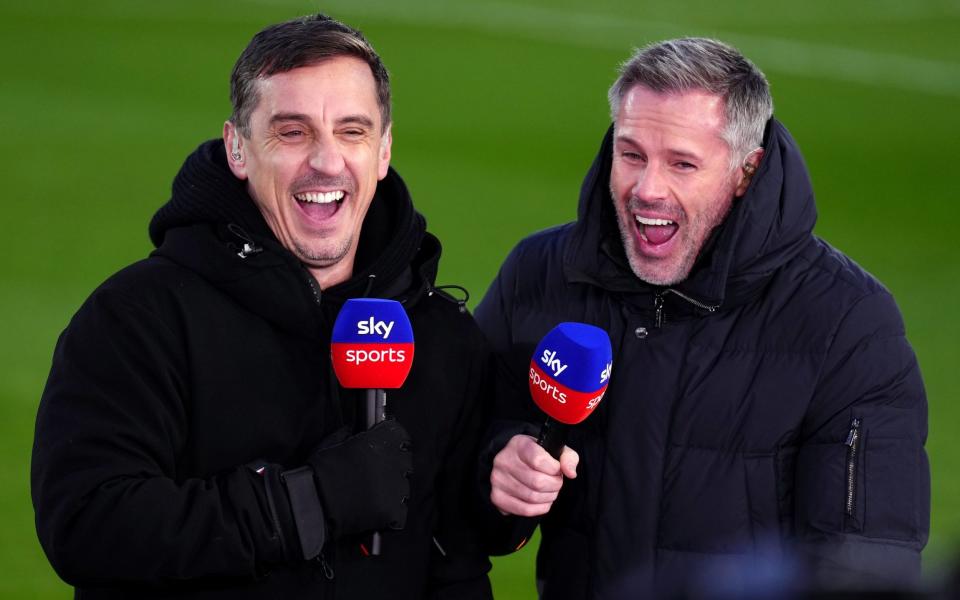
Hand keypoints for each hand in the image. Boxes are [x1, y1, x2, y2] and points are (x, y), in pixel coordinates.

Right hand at [308, 420, 412, 536]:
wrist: (313, 503)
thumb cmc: (319, 472)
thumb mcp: (332, 444)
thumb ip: (347, 436)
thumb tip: (351, 430)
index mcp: (381, 441)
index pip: (401, 438)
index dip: (393, 445)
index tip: (385, 452)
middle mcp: (394, 462)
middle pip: (405, 464)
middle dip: (392, 470)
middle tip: (374, 479)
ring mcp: (396, 488)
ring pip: (403, 489)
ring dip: (391, 493)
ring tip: (370, 499)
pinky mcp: (393, 511)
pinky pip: (399, 514)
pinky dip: (389, 516)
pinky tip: (372, 514)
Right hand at [489, 434, 577, 516]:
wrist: (515, 464)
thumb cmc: (538, 456)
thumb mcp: (554, 450)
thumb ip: (568, 458)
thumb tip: (570, 473)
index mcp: (518, 444)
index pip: (539, 460)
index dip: (554, 469)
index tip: (557, 470)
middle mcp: (504, 460)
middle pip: (537, 482)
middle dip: (554, 486)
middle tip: (556, 483)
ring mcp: (498, 479)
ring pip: (532, 497)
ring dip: (548, 498)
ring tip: (550, 492)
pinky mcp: (497, 497)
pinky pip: (524, 510)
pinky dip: (539, 509)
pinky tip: (542, 501)